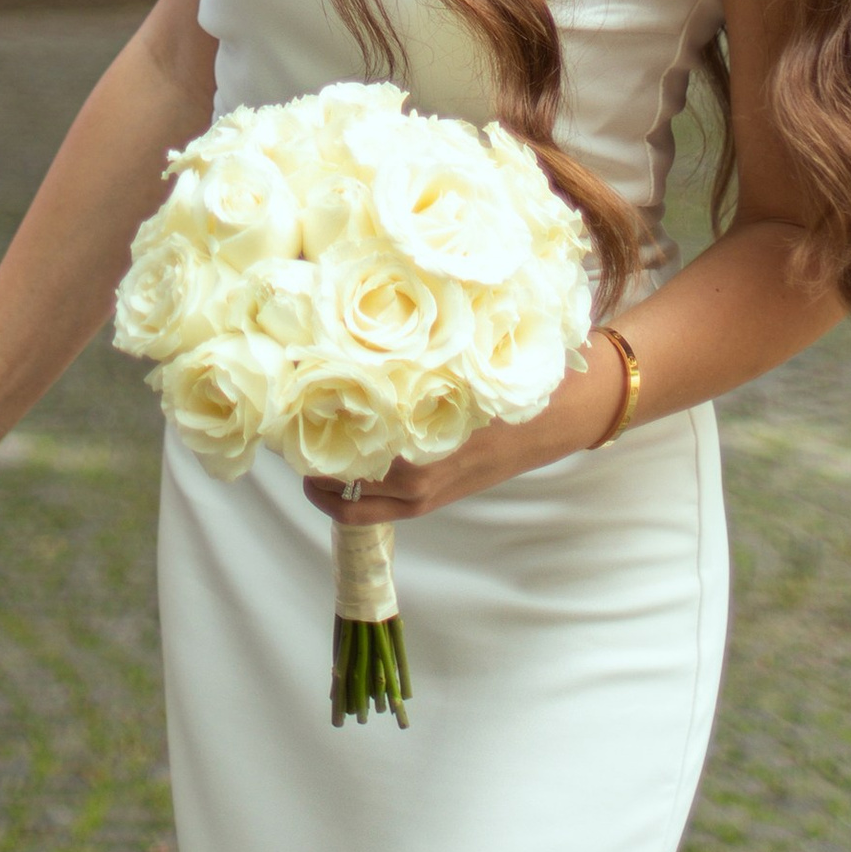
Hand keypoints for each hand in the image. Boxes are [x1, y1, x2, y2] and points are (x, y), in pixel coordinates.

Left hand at [299, 343, 628, 525]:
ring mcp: (432, 493)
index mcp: (424, 445)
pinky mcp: (441, 497)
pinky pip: (388, 507)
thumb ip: (412, 365)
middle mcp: (423, 478)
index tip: (287, 410)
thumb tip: (355, 345)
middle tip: (286, 436)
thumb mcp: (459, 365)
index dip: (314, 434)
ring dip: (333, 486)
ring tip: (306, 455)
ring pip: (365, 507)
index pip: (352, 452)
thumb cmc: (511, 380)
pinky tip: (348, 462)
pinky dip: (360, 493)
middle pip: (348, 491)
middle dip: (314, 470)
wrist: (564, 413)